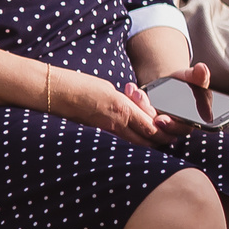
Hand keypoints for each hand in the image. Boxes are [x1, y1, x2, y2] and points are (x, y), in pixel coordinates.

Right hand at [49, 68, 176, 146]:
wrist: (54, 91)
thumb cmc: (81, 85)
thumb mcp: (110, 90)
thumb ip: (126, 103)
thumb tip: (137, 112)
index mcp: (122, 108)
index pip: (151, 126)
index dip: (164, 132)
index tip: (174, 134)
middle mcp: (116, 121)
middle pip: (145, 139)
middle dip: (160, 141)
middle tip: (171, 141)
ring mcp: (105, 128)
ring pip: (133, 141)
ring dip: (147, 142)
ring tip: (158, 142)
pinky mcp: (97, 131)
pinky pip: (119, 139)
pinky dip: (131, 140)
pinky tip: (135, 139)